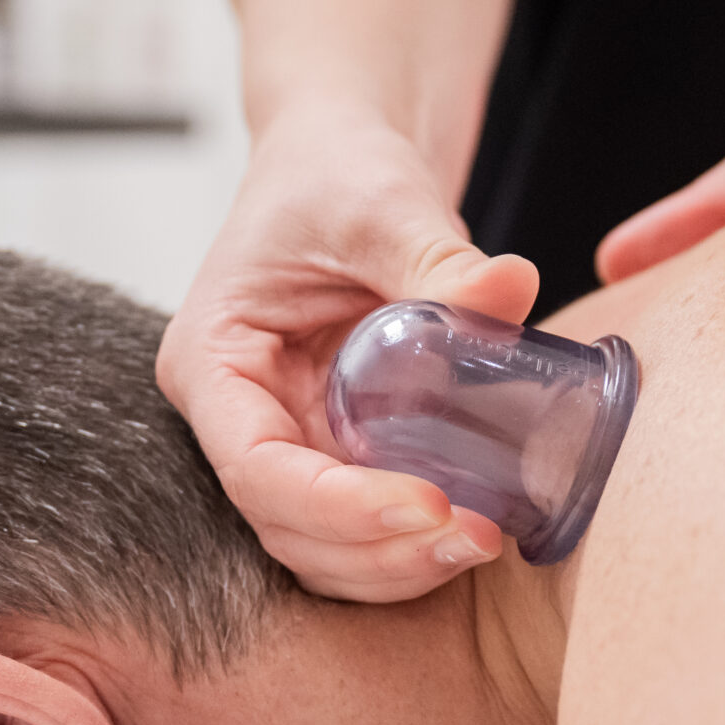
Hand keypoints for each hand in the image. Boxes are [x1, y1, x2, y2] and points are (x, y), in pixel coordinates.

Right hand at [158, 110, 539, 601]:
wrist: (346, 160)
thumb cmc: (338, 171)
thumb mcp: (384, 202)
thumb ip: (439, 257)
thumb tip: (511, 287)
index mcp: (214, 361)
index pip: (256, 469)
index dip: (340, 506)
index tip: (430, 503)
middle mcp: (238, 416)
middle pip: (287, 527)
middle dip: (379, 551)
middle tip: (476, 536)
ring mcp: (286, 440)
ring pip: (323, 546)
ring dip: (399, 564)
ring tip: (485, 539)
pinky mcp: (337, 450)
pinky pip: (364, 525)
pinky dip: (413, 544)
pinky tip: (480, 526)